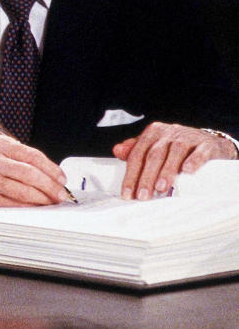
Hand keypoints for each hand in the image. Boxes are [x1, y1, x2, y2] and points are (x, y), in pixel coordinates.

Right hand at [0, 135, 69, 216]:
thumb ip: (17, 156)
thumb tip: (48, 173)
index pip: (32, 155)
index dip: (51, 168)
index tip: (61, 178)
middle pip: (31, 174)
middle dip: (51, 187)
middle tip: (60, 194)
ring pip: (24, 191)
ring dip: (43, 199)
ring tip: (51, 202)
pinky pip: (13, 205)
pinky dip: (29, 208)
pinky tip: (35, 208)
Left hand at [113, 122, 236, 199]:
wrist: (210, 142)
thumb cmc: (178, 147)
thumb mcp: (156, 145)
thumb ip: (136, 149)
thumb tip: (117, 151)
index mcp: (152, 133)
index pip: (137, 155)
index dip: (131, 175)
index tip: (128, 194)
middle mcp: (168, 133)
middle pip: (154, 155)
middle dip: (146, 177)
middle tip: (143, 196)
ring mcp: (188, 137)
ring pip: (175, 153)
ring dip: (167, 171)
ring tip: (160, 188)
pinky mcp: (207, 144)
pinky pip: (199, 152)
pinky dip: (193, 161)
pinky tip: (188, 172)